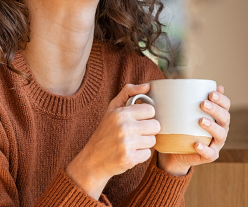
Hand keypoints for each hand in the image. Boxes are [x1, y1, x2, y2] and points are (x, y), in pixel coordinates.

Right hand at [66, 83, 159, 198]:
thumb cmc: (105, 132)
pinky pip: (148, 154)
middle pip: (155, 126)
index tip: (137, 120)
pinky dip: (140, 155)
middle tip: (135, 133)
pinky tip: (129, 153)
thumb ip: (128, 93)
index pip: (150, 110)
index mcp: (120, 113)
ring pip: (153, 140)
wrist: (92, 160)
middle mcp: (123, 127)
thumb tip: (147, 86)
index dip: (146, 116)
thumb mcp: (112, 109)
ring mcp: (126, 144)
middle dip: (147, 130)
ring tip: (131, 143)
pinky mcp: (129, 159)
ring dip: (144, 143)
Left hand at [157, 85, 230, 175]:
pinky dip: (205, 149)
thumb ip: (185, 99)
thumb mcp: (182, 112)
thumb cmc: (181, 127)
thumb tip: (178, 81)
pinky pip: (210, 153)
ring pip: (221, 135)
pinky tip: (197, 144)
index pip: (225, 105)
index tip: (211, 93)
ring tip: (201, 121)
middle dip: (216, 110)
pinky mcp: (209, 156)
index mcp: (217, 116)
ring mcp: (216, 143)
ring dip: (212, 127)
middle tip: (203, 104)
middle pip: (225, 118)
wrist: (175, 151)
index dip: (221, 99)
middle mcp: (220, 129)